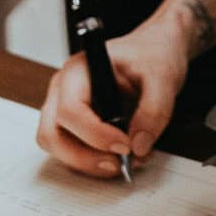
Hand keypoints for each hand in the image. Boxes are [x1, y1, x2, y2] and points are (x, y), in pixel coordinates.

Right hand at [37, 15, 189, 177]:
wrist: (155, 50)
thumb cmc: (152, 54)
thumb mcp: (163, 77)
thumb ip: (154, 111)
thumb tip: (138, 146)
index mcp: (78, 70)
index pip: (70, 110)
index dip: (95, 135)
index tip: (126, 145)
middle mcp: (64, 89)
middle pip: (52, 134)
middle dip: (84, 157)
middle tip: (119, 164)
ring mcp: (65, 107)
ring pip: (58, 146)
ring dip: (88, 163)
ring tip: (124, 161)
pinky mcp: (74, 124)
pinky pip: (72, 149)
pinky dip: (93, 160)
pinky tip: (121, 155)